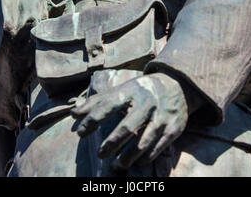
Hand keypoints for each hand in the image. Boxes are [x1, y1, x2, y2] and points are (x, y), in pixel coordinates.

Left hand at [70, 72, 188, 168]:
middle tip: (100, 154)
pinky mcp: (174, 127)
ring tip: (116, 164)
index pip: (108, 104)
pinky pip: (157, 147)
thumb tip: (73, 114)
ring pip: (143, 141)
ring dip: (128, 156)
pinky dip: (145, 157)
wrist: (177, 84)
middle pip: (127, 127)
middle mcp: (147, 102)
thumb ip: (97, 102)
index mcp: (131, 90)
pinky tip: (135, 162)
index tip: (80, 133)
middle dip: (111, 143)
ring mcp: (162, 115)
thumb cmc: (141, 90)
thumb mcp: (121, 90)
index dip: (92, 119)